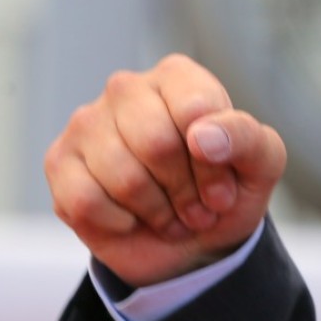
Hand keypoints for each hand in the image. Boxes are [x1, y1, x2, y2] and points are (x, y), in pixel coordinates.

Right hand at [45, 53, 286, 286]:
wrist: (192, 242)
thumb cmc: (225, 191)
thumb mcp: (261, 164)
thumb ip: (247, 138)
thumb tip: (202, 136)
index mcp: (178, 77)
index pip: (196, 111)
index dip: (213, 166)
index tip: (224, 192)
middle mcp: (127, 89)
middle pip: (155, 143)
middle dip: (184, 191)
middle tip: (197, 210)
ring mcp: (87, 123)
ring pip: (122, 176)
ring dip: (156, 211)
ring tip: (170, 214)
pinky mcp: (60, 162)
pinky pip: (86, 201)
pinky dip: (119, 223)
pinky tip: (131, 218)